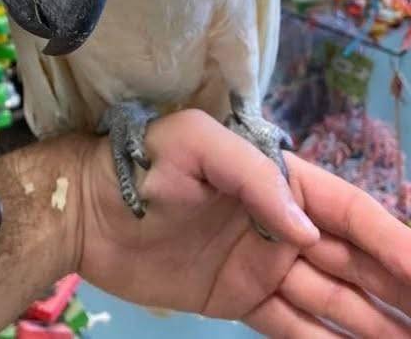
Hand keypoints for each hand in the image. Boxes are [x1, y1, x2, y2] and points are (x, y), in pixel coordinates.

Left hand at [76, 109, 410, 336]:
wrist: (86, 208)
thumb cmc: (142, 165)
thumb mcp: (195, 145)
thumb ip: (254, 178)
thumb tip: (306, 230)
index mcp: (280, 183)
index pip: (352, 216)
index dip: (396, 244)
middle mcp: (281, 226)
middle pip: (355, 263)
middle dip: (397, 289)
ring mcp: (262, 266)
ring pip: (334, 301)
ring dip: (374, 324)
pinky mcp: (237, 299)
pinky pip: (294, 327)